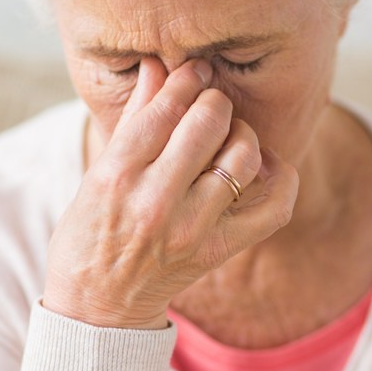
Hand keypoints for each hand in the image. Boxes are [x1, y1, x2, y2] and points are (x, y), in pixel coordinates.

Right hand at [42, 57, 299, 328]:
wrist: (99, 306)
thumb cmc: (91, 230)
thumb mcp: (98, 172)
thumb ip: (135, 118)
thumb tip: (158, 65)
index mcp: (117, 175)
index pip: (164, 109)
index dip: (186, 79)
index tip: (194, 70)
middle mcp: (155, 202)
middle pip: (208, 124)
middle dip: (215, 102)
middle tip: (212, 103)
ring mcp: (191, 230)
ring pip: (242, 158)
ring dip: (242, 134)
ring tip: (230, 135)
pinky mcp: (219, 251)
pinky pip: (273, 208)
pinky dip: (280, 178)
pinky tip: (264, 164)